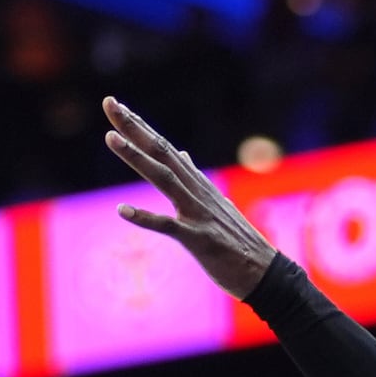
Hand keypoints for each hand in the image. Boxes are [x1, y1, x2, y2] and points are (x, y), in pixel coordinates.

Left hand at [103, 97, 277, 299]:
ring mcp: (198, 213)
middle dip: (134, 127)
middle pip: (162, 152)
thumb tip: (182, 155)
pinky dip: (145, 218)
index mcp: (198, 184)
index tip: (117, 106)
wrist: (266, 273)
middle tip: (110, 103)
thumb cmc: (239, 243)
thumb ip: (195, 179)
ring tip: (110, 138)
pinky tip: (121, 210)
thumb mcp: (215, 204)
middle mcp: (197, 192)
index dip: (140, 126)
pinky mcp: (199, 239)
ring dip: (136, 157)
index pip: (165, 148)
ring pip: (163, 178)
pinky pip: (168, 226)